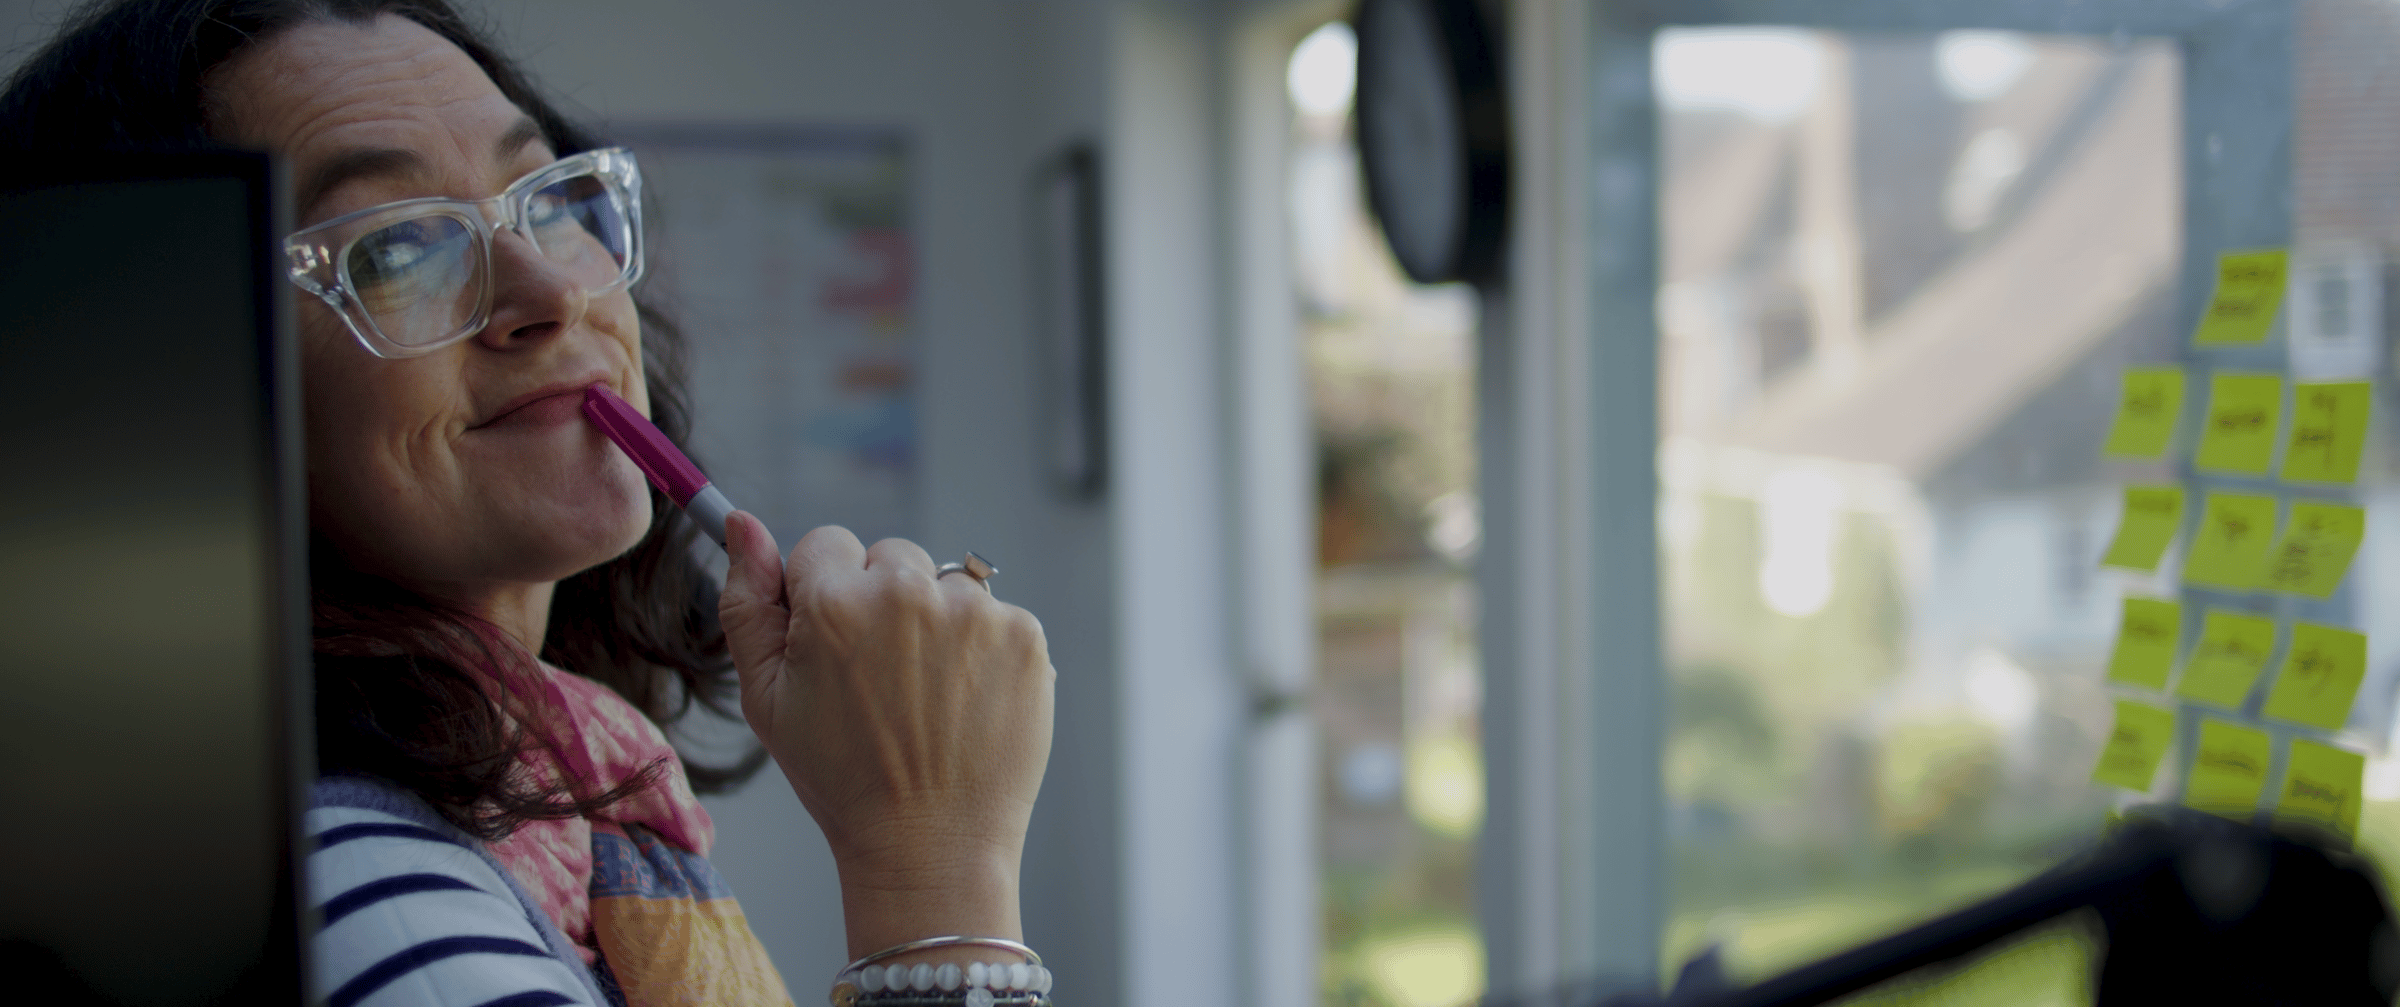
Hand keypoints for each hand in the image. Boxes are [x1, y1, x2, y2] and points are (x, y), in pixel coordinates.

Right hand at [718, 513, 1054, 957]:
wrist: (930, 846)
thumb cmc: (839, 778)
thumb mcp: (766, 697)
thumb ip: (747, 602)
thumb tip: (741, 522)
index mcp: (835, 601)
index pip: (827, 544)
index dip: (825, 596)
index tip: (836, 645)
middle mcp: (908, 593)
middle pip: (891, 556)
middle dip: (883, 602)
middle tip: (883, 680)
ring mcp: (975, 613)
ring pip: (947, 584)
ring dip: (938, 624)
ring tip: (927, 699)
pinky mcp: (1024, 637)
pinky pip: (996, 617)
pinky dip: (984, 652)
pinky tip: (966, 704)